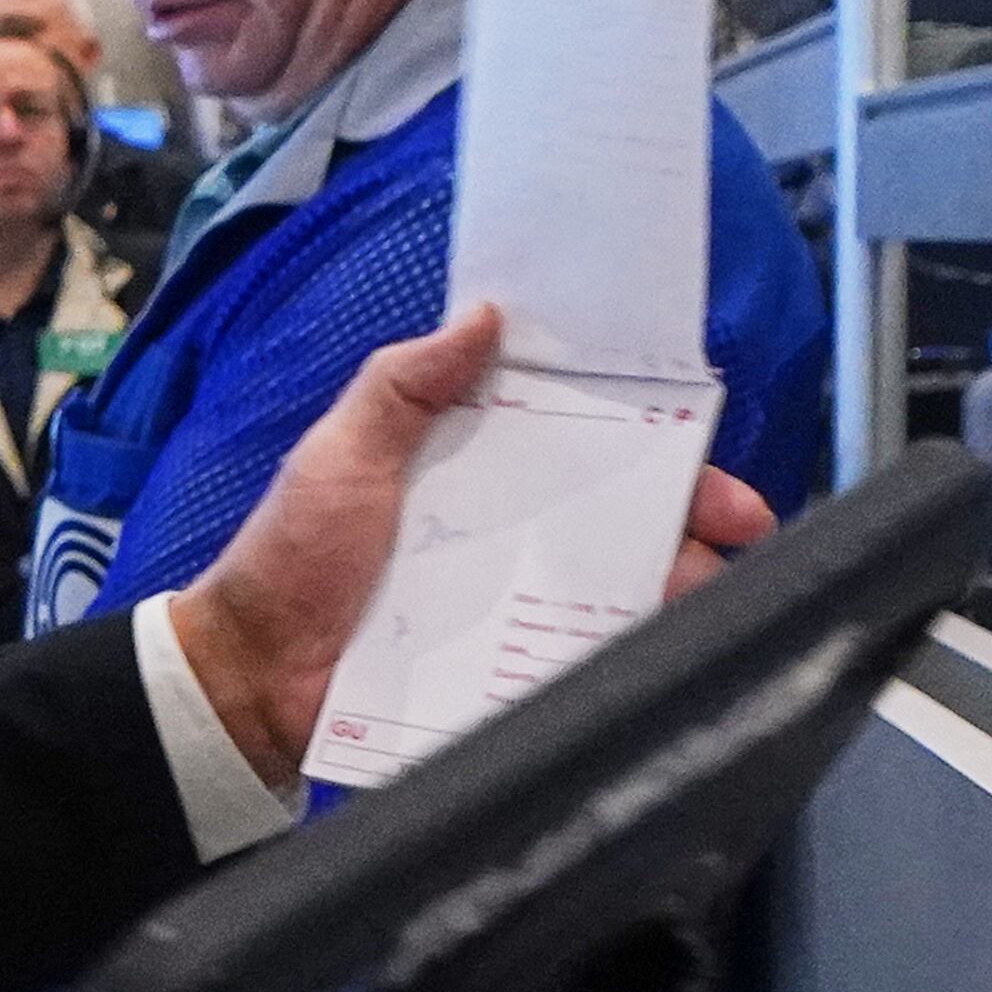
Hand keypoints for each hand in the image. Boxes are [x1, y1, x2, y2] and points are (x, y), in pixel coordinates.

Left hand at [165, 309, 779, 781]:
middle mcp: (507, 532)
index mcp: (476, 467)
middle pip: (621, 516)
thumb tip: (483, 313)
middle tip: (738, 527)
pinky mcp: (508, 669)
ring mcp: (512, 605)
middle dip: (692, 516)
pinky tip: (659, 649)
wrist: (254, 678)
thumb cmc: (291, 555)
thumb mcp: (342, 451)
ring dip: (676, 584)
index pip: (582, 442)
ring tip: (704, 589)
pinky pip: (582, 656)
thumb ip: (404, 384)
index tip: (701, 443)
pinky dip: (626, 651)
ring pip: (619, 588)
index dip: (650, 441)